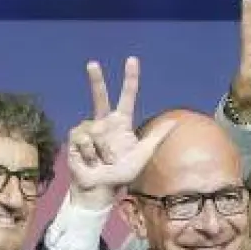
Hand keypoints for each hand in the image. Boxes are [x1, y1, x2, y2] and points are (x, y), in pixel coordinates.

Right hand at [66, 57, 175, 207]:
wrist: (100, 189)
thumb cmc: (122, 174)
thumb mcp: (143, 155)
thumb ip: (156, 137)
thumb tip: (175, 122)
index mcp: (121, 123)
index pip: (126, 97)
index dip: (130, 79)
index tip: (132, 60)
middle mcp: (104, 123)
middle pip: (100, 97)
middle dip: (96, 80)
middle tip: (92, 63)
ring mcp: (88, 130)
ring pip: (95, 129)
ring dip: (103, 150)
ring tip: (103, 162)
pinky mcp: (75, 139)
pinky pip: (84, 138)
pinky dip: (89, 152)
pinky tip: (89, 161)